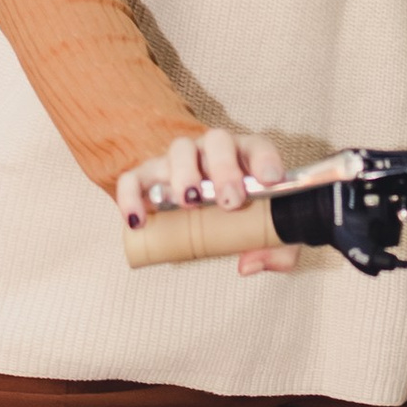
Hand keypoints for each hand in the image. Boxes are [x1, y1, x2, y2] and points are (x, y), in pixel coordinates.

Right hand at [113, 127, 293, 273]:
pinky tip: (138, 222)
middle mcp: (213, 152)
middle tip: (228, 201)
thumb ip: (275, 252)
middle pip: (217, 141)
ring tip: (188, 202)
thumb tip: (247, 265)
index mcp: (247, 158)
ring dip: (184, 174)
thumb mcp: (268, 238)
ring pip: (178, 150)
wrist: (206, 223)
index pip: (258, 147)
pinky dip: (131, 196)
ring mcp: (179, 161)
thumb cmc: (242, 222)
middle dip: (224, 169)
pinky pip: (133, 178)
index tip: (270, 181)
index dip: (265, 160)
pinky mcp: (149, 177)